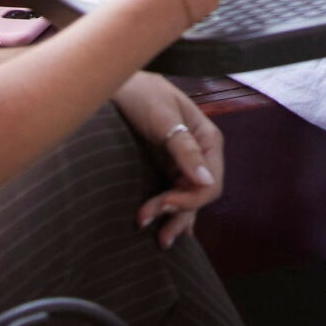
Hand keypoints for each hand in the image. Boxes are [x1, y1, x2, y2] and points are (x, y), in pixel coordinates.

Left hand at [114, 72, 224, 245]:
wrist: (115, 84)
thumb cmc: (142, 94)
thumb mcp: (163, 119)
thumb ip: (184, 149)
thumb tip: (206, 181)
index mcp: (207, 139)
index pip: (210, 182)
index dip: (189, 200)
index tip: (160, 206)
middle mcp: (200, 153)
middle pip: (200, 194)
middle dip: (179, 213)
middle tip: (150, 226)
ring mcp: (183, 161)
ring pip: (188, 198)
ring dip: (177, 219)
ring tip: (160, 241)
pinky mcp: (165, 166)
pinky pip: (175, 193)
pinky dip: (172, 211)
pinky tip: (167, 228)